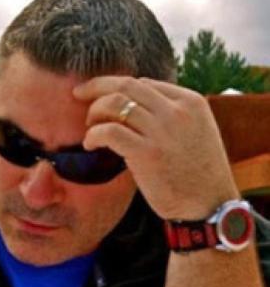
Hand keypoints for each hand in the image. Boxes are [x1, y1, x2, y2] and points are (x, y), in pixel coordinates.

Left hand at [74, 77, 239, 219]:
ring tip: (90, 128)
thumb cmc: (197, 172)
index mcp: (191, 102)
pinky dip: (93, 135)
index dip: (115, 87)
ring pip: (114, 103)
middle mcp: (177, 111)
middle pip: (126, 85)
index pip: (143, 83)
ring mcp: (162, 131)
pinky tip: (90, 145)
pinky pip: (109, 131)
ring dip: (94, 112)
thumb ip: (170, 115)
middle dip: (96, 87)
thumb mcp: (194, 131)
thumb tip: (134, 105)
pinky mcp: (146, 153)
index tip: (99, 96)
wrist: (209, 204)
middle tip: (78, 95)